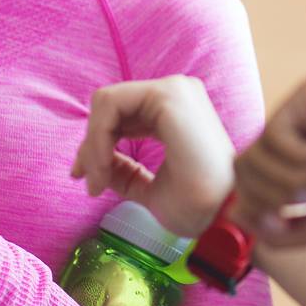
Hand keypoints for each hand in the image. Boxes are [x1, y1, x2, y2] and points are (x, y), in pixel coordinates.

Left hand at [72, 76, 238, 236]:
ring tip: (97, 180)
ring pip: (106, 102)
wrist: (220, 215)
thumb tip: (92, 163)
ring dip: (92, 144)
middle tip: (85, 179)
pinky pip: (110, 105)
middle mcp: (178, 93)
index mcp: (178, 112)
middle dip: (90, 144)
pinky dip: (97, 138)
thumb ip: (124, 170)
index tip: (89, 181)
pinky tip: (102, 168)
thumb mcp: (148, 186)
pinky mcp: (167, 95)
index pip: (123, 114)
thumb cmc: (194, 205)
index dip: (96, 144)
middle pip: (110, 106)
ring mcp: (174, 89)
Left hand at [233, 71, 305, 247]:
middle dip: (273, 194)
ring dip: (290, 178)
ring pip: (255, 152)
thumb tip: (237, 214)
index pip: (249, 178)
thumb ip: (278, 231)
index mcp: (301, 157)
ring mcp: (303, 110)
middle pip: (243, 166)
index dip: (256, 203)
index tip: (286, 215)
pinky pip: (275, 134)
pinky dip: (299, 158)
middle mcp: (298, 130)